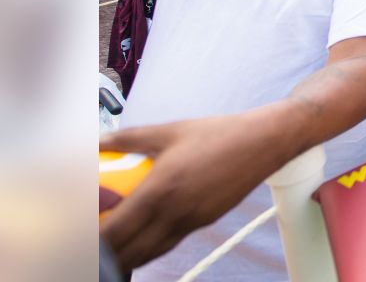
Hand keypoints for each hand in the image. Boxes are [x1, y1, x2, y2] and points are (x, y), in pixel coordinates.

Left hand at [99, 112, 295, 270]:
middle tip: (90, 251)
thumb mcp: (167, 131)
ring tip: (110, 253)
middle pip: (130, 253)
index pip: (115, 232)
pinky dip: (150, 248)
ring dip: (129, 258)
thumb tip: (96, 140)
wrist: (263, 143)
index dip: (93, 244)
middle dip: (107, 258)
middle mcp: (175, 213)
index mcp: (161, 191)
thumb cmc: (216, 134)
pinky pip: (170, 242)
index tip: (78, 241)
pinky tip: (141, 239)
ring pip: (151, 253)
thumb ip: (127, 138)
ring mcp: (192, 221)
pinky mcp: (205, 222)